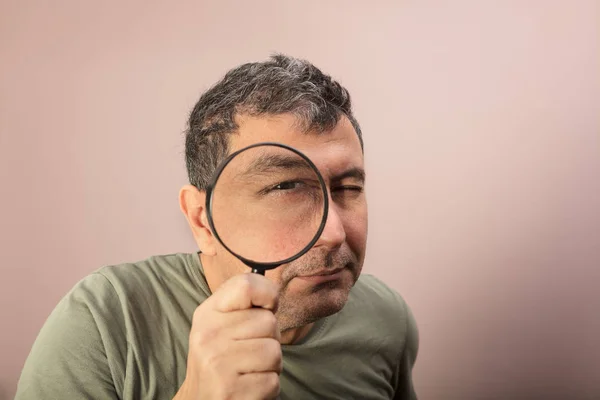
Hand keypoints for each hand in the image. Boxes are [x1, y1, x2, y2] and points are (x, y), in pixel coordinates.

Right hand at [173, 273, 281, 399]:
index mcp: (208, 314)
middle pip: (269, 322)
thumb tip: (273, 293)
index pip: (247, 285)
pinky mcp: (229, 391)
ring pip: (274, 352)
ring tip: (250, 370)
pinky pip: (272, 381)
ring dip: (271, 366)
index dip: (268, 295)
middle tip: (250, 352)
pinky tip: (249, 387)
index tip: (267, 308)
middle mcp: (208, 335)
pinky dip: (267, 388)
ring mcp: (217, 363)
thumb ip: (243, 305)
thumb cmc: (219, 360)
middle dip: (269, 339)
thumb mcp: (221, 326)